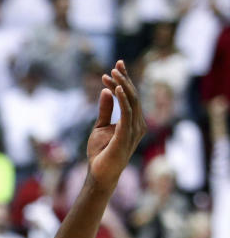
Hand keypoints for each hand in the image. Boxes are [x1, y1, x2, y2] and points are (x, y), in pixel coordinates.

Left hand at [86, 61, 146, 190]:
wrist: (99, 173)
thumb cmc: (101, 152)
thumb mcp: (100, 126)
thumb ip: (105, 109)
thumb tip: (104, 91)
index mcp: (133, 121)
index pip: (131, 97)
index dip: (125, 80)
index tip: (117, 65)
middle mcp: (138, 124)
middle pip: (133, 96)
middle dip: (125, 79)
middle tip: (116, 65)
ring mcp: (134, 130)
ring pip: (132, 102)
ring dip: (122, 86)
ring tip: (112, 73)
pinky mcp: (126, 136)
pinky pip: (127, 114)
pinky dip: (122, 100)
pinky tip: (116, 89)